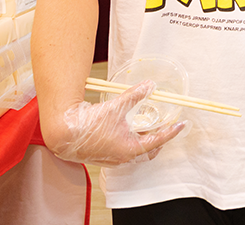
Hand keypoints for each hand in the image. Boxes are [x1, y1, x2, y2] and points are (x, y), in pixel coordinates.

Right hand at [48, 80, 186, 166]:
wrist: (62, 133)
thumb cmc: (88, 123)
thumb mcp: (116, 106)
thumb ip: (135, 95)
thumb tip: (150, 85)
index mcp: (130, 149)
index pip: (158, 141)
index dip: (171, 132)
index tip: (181, 125)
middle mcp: (123, 158)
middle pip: (149, 151)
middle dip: (159, 139)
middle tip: (165, 126)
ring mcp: (112, 159)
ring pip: (136, 153)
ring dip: (144, 141)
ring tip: (147, 127)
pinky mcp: (103, 157)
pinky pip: (124, 152)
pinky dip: (131, 143)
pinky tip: (127, 131)